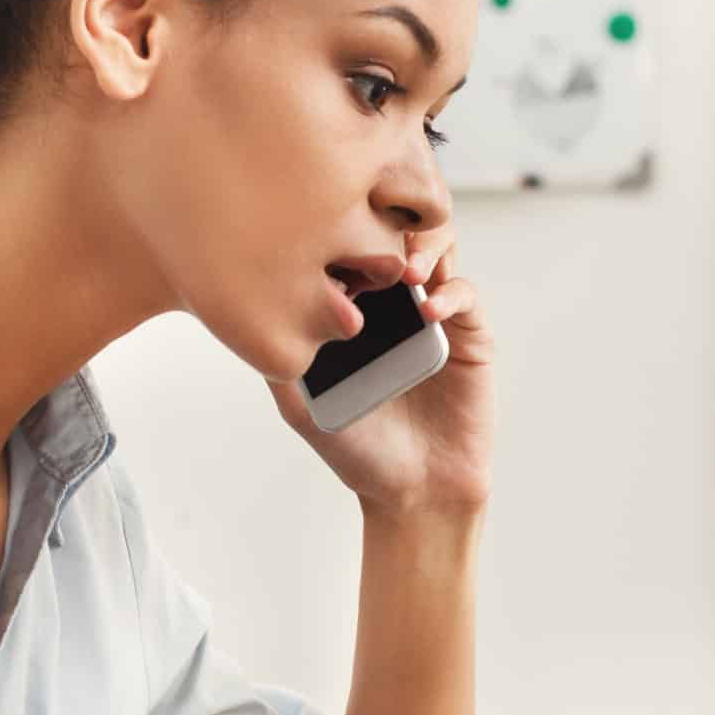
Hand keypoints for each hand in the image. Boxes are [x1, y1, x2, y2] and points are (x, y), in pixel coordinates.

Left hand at [269, 228, 492, 514]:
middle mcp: (394, 304)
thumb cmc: (358, 451)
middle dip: (388, 223)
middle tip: (371, 242)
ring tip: (406, 270)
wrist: (413, 491)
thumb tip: (246, 311)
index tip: (326, 243)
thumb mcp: (302, 406)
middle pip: (396, 232)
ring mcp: (432, 315)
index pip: (351, 247)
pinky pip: (464, 295)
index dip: (343, 232)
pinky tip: (428, 310)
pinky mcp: (469, 336)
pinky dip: (449, 293)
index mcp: (355, 310)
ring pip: (437, 249)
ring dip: (423, 246)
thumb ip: (281, 361)